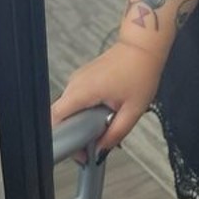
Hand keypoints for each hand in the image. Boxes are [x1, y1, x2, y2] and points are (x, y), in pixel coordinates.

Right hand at [50, 38, 163, 163]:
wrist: (143, 47)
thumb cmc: (140, 72)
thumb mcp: (132, 110)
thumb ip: (115, 133)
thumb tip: (102, 150)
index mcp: (82, 91)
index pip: (55, 119)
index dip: (63, 139)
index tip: (78, 151)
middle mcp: (75, 84)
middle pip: (62, 117)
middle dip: (76, 135)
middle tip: (95, 144)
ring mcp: (78, 79)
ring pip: (71, 110)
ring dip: (83, 122)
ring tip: (103, 128)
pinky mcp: (84, 78)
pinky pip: (78, 100)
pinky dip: (87, 111)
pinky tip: (104, 114)